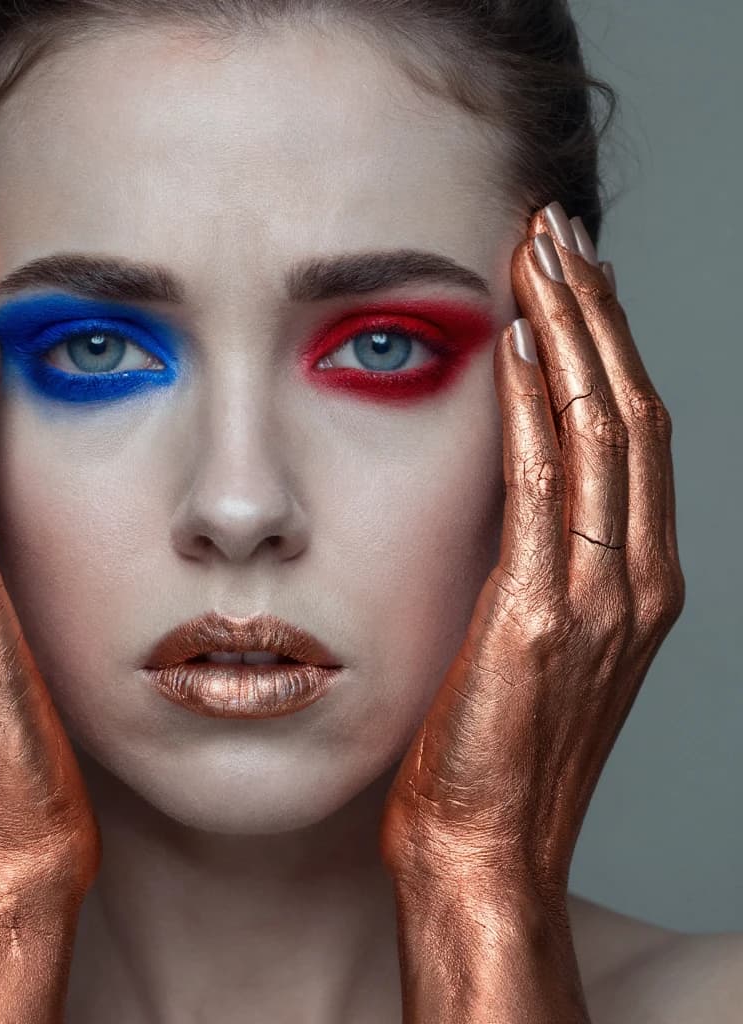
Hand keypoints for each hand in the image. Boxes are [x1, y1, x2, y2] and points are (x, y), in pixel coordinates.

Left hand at [379, 202, 685, 909]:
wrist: (485, 847)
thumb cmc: (492, 749)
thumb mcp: (525, 637)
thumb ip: (533, 557)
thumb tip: (503, 478)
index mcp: (636, 581)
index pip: (630, 429)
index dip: (605, 341)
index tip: (569, 272)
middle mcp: (636, 578)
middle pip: (627, 407)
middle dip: (594, 309)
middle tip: (557, 230)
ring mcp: (600, 598)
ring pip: (601, 429)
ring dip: (571, 331)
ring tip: (541, 252)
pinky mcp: (540, 618)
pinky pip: (544, 487)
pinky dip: (534, 405)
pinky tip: (515, 343)